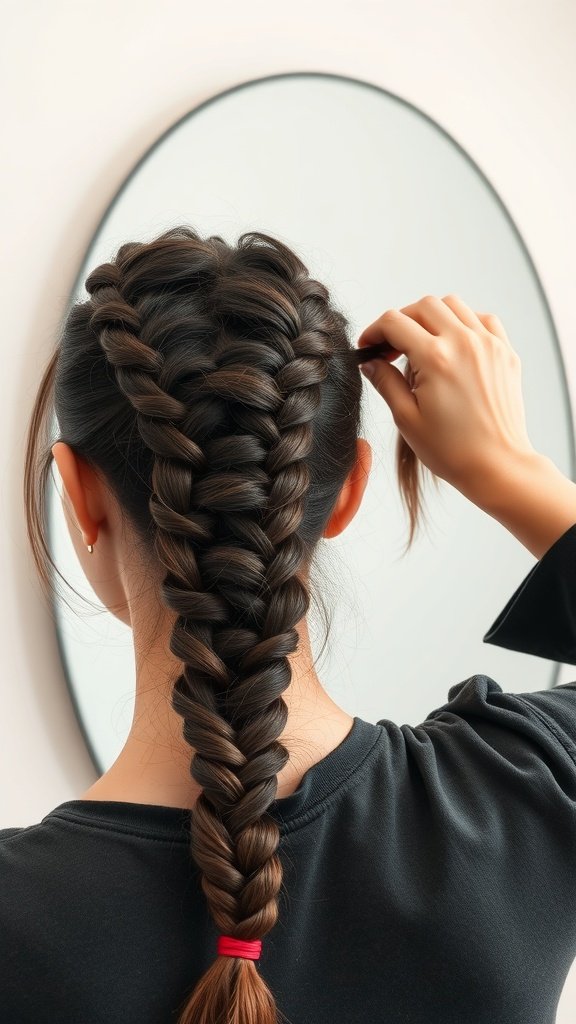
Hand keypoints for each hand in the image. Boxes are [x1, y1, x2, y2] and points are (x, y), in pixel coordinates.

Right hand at [356, 294, 537, 496]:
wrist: (496, 465)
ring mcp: (488, 344)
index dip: (374, 331)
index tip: (369, 346)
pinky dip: (463, 323)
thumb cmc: (453, 450)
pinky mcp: (505, 352)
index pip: (394, 322)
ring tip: (422, 344)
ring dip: (431, 317)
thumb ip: (385, 382)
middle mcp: (464, 343)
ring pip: (453, 305)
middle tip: (391, 347)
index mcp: (436, 359)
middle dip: (401, 321)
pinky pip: (482, 319)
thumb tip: (370, 362)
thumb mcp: (406, 418)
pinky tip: (453, 345)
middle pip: (423, 306)